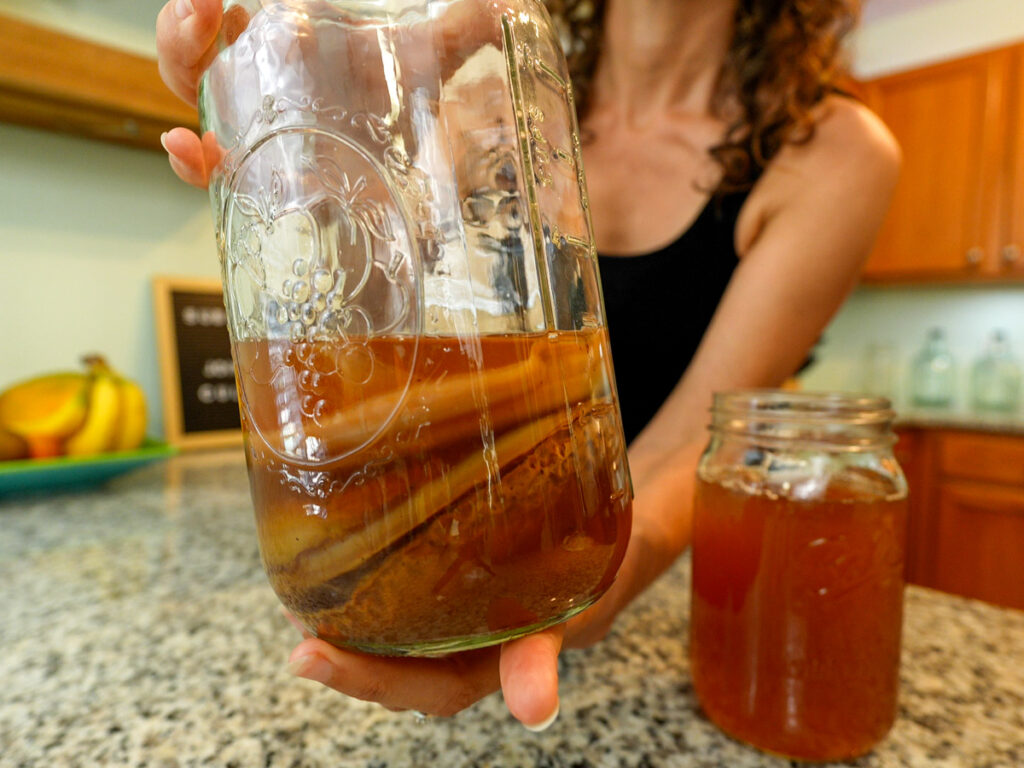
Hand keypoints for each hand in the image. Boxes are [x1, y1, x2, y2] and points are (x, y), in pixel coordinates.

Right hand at [155, 0, 498, 187]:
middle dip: (184, 31)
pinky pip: (215, 172)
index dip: (208, 3)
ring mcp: (260, 136)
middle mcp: (268, 88)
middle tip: (197, 10)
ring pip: (199, 102)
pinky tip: (190, 146)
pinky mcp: (263, 185)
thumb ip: (454, 37)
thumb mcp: (424, 69)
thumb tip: (503, 8)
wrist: (408, 198)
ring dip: (180, 71)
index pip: (236, 16)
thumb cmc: (402, 123)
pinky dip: (194, 161)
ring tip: (190, 47)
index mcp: (296, 47)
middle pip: (203, 53)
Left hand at [281, 563, 631, 728]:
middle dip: (342, 657)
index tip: (308, 658)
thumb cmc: (589, 577)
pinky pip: (403, 600)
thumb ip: (543, 656)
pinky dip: (370, 590)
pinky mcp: (450, 587)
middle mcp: (465, 649)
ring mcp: (456, 620)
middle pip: (395, 669)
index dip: (364, 679)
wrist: (611, 542)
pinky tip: (338, 568)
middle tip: (291, 627)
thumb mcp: (570, 609)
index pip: (422, 689)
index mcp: (489, 664)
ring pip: (394, 637)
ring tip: (296, 596)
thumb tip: (533, 711)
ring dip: (347, 625)